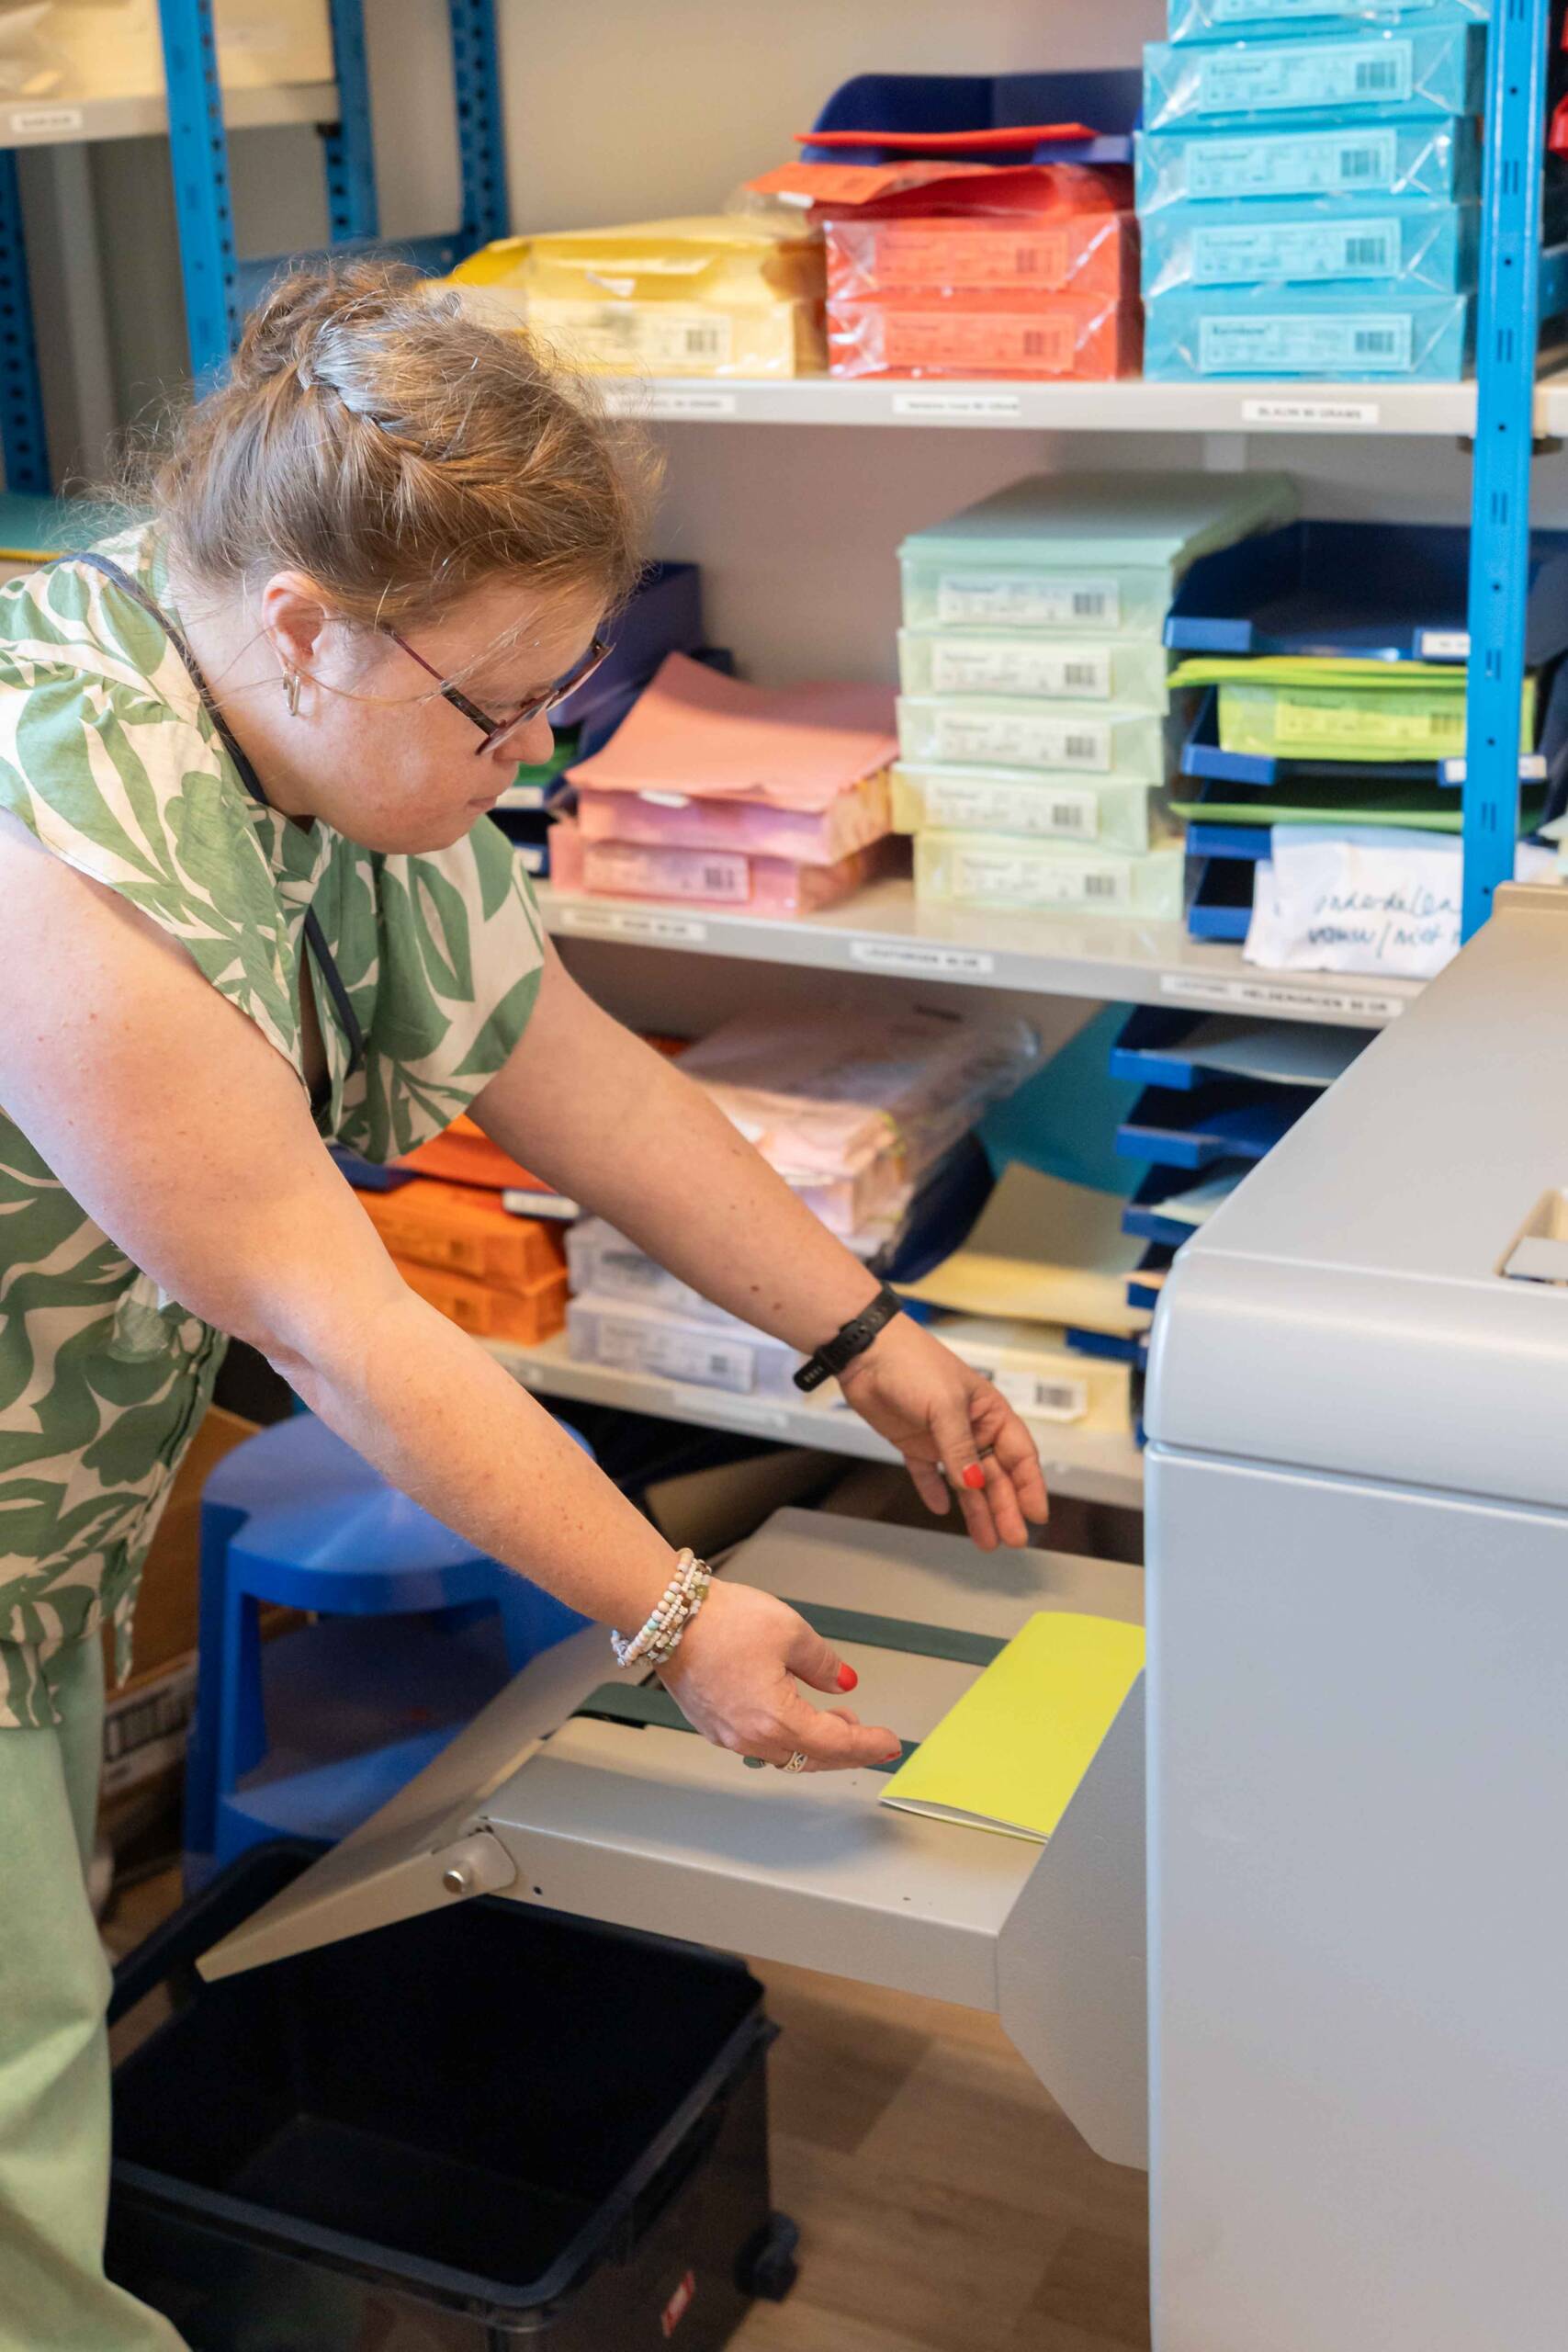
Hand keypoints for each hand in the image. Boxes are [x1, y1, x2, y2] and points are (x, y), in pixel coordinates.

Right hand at [658, 1579, 900, 1772]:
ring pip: (784, 1754)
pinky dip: (785, 1736)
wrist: (667, 1617)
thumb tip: (843, 1682)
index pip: (837, 1744)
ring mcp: (727, 1735)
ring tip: (835, 1722)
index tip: (889, 1744)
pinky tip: (792, 1714)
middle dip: (845, 1750)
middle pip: (811, 1758)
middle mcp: (750, 1738)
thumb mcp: (791, 1633)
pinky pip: (758, 1743)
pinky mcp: (711, 1724)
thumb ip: (823, 1664)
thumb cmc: (721, 1623)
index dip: (868, 1744)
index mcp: (776, 1720)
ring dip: (814, 1744)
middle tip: (869, 1739)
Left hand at [837, 1315, 1048, 1550]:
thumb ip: (959, 1448)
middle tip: (1013, 1540)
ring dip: (976, 1510)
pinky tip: (942, 1510)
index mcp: (989, 1413)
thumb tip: (974, 1485)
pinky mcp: (913, 1443)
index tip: (1036, 1515)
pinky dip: (935, 1491)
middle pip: (995, 1475)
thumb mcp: (944, 1405)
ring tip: (986, 1541)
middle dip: (1006, 1508)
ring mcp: (941, 1437)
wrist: (866, 1351)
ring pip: (966, 1482)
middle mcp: (971, 1427)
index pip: (1019, 1455)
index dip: (1030, 1486)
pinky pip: (929, 1473)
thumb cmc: (914, 1365)